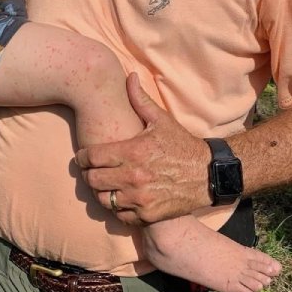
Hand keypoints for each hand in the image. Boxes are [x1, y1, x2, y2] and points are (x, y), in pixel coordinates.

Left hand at [74, 73, 211, 224]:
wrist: (209, 175)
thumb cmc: (182, 145)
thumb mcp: (161, 120)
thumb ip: (140, 99)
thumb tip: (129, 76)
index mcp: (133, 152)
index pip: (92, 157)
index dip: (82, 157)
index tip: (82, 157)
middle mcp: (133, 177)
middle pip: (92, 180)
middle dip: (88, 174)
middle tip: (90, 170)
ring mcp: (140, 198)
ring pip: (103, 199)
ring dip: (101, 191)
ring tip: (103, 184)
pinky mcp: (147, 215)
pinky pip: (119, 215)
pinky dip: (116, 208)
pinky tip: (119, 197)